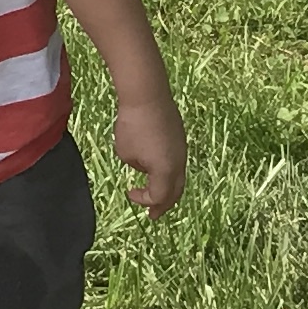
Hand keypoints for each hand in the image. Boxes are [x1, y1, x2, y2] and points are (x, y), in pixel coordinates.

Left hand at [114, 86, 186, 215]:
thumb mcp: (125, 152)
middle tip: (154, 214)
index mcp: (166, 171)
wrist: (147, 94)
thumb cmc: (133, 124)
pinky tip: (157, 168)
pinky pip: (177, 161)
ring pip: (179, 177)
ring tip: (158, 194)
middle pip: (175, 192)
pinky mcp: (180, 136)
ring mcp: (182, 148)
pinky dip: (169, 171)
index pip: (158, 197)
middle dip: (164, 205)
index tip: (129, 192)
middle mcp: (179, 162)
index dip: (143, 200)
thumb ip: (136, 165)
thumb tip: (144, 164)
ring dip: (167, 188)